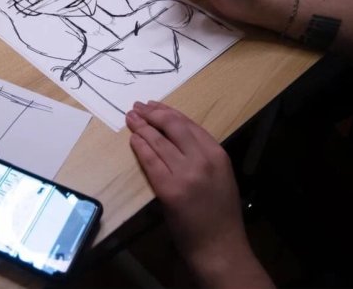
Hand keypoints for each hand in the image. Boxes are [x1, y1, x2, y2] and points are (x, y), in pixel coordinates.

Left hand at [126, 101, 246, 265]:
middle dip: (152, 113)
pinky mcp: (169, 189)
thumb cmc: (219, 213)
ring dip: (141, 127)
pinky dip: (140, 147)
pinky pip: (150, 160)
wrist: (219, 246)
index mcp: (217, 154)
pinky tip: (133, 139)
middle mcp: (202, 159)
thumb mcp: (220, 175)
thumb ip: (202, 154)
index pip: (188, 124)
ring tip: (131, 118)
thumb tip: (175, 134)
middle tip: (138, 107)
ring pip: (158, 141)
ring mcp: (185, 173)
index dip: (168, 112)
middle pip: (172, 126)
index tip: (154, 106)